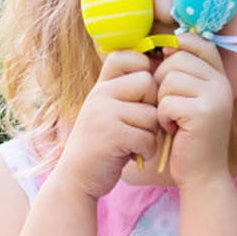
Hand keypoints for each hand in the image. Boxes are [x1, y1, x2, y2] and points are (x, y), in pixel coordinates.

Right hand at [49, 49, 158, 201]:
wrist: (76, 179)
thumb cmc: (101, 146)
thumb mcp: (107, 111)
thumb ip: (125, 92)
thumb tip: (161, 70)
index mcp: (100, 86)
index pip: (126, 56)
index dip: (143, 67)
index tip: (143, 93)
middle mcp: (99, 94)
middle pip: (148, 83)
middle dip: (153, 107)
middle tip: (140, 126)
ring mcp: (102, 113)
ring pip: (152, 114)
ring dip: (151, 134)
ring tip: (134, 143)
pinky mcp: (110, 135)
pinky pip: (148, 137)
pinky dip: (147, 151)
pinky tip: (133, 155)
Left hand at [155, 34, 233, 185]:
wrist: (201, 173)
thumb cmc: (186, 134)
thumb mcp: (187, 98)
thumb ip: (180, 72)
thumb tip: (162, 45)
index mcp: (218, 75)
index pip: (197, 40)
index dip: (175, 47)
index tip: (164, 68)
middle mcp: (222, 82)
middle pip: (177, 58)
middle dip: (162, 80)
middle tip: (168, 104)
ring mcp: (216, 96)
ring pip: (169, 78)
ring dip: (161, 100)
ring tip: (172, 117)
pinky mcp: (204, 113)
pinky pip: (167, 101)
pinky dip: (162, 116)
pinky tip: (173, 129)